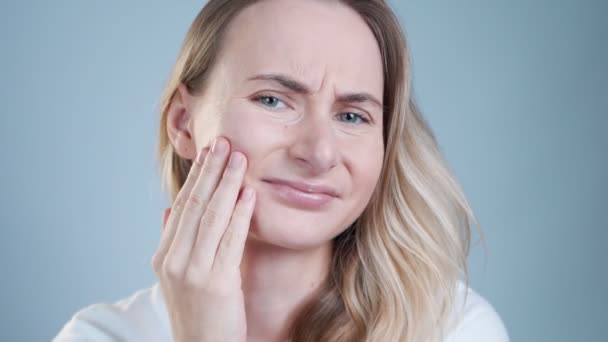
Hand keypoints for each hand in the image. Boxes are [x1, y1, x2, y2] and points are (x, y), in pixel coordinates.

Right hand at [151, 137, 254, 341]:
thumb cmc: (198, 313)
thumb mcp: (178, 277)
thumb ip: (175, 242)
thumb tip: (170, 210)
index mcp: (165, 255)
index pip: (183, 205)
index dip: (197, 176)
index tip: (210, 152)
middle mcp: (174, 260)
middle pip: (195, 205)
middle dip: (212, 171)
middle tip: (225, 142)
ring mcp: (193, 272)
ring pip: (212, 217)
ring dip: (227, 184)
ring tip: (240, 158)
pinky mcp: (216, 283)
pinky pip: (230, 240)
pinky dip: (240, 215)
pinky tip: (249, 194)